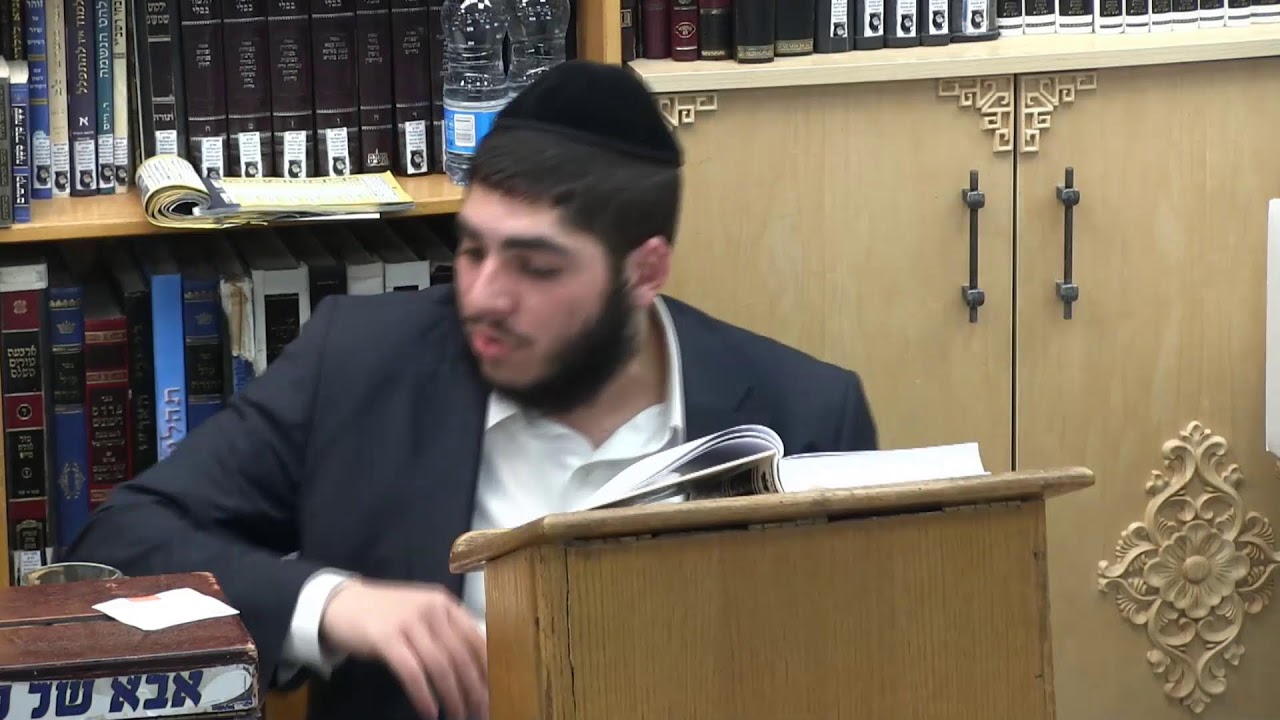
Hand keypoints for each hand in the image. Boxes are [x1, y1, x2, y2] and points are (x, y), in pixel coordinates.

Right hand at [320, 577, 487, 718]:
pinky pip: (412, 672)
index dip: (487, 669)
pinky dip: (424, 695)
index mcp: (445, 603)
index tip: (494, 692)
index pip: (475, 638)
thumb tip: (476, 667)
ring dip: (453, 696)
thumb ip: (447, 632)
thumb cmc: (386, 614)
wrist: (342, 604)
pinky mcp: (386, 638)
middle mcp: (432, 609)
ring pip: (440, 666)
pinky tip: (430, 712)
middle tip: (481, 711)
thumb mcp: (422, 614)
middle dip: (474, 688)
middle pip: (461, 656)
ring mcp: (409, 622)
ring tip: (459, 716)